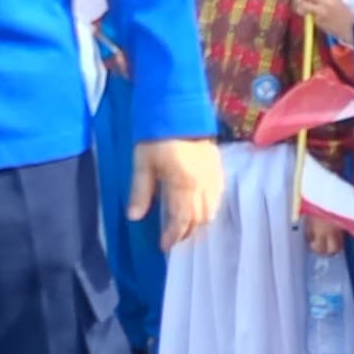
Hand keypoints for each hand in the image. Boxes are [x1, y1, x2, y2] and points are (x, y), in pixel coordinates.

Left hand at [131, 136, 220, 250]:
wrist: (178, 107)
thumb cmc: (156, 136)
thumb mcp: (142, 164)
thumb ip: (140, 192)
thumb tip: (134, 217)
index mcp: (184, 185)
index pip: (182, 220)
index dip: (173, 236)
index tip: (164, 245)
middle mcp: (203, 184)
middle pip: (200, 218)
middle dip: (187, 232)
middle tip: (173, 237)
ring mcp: (214, 175)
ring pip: (213, 209)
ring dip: (199, 221)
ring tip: (184, 225)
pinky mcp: (218, 166)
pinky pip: (218, 195)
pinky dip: (209, 206)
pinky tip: (197, 205)